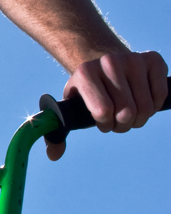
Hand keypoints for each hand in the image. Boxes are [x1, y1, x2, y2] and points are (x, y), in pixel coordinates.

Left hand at [45, 49, 167, 160]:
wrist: (106, 64)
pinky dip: (153, 106)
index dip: (106, 124)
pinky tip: (142, 98)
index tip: (102, 119)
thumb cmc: (89, 92)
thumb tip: (54, 155)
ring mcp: (132, 59)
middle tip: (117, 118)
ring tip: (129, 111)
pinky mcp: (153, 59)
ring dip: (139, 118)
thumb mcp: (71, 107)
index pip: (103, 112)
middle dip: (123, 124)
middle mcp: (108, 61)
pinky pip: (160, 95)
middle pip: (126, 112)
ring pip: (145, 108)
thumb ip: (58, 132)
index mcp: (84, 73)